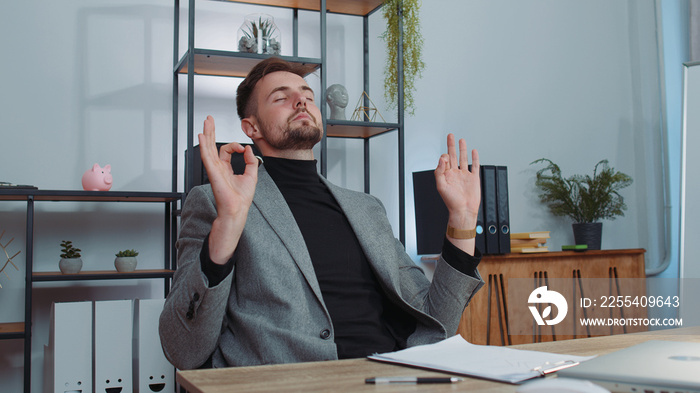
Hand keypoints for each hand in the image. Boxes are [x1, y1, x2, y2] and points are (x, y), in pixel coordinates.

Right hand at [198, 115, 258, 262]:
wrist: (237, 209)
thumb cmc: (242, 198)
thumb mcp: (252, 175)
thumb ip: (251, 161)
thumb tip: (249, 149)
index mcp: (225, 168)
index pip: (226, 150)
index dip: (235, 146)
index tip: (244, 149)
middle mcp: (218, 168)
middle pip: (212, 145)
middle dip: (211, 131)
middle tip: (209, 119)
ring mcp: (214, 169)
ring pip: (208, 148)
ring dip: (207, 134)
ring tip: (206, 122)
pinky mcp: (213, 172)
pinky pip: (207, 156)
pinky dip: (204, 145)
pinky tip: (202, 136)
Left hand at [434, 133, 480, 229]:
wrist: (464, 210)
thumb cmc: (451, 201)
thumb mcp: (440, 186)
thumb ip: (439, 171)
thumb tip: (442, 159)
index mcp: (446, 175)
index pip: (444, 161)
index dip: (444, 156)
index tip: (445, 158)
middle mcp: (455, 173)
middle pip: (453, 156)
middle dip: (451, 145)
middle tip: (450, 136)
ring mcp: (464, 175)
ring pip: (463, 158)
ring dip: (462, 149)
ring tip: (461, 140)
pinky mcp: (473, 178)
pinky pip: (474, 166)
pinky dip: (474, 158)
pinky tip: (473, 151)